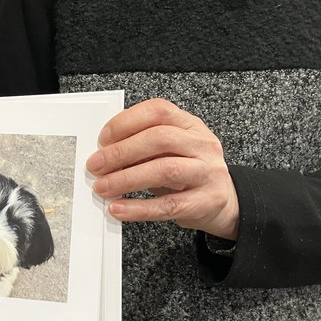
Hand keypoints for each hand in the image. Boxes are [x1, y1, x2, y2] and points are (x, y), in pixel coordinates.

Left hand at [86, 98, 238, 240]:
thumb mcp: (170, 152)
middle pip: (160, 139)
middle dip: (121, 152)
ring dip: (127, 179)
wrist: (225, 202)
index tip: (102, 139)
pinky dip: (139, 208)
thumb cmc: (188, 172)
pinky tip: (119, 209)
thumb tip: (104, 154)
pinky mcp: (207, 201)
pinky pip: (169, 205)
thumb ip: (143, 147)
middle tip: (95, 166)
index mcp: (190, 124)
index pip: (158, 111)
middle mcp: (203, 144)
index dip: (126, 122)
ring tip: (102, 187)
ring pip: (165, 170)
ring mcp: (208, 172)